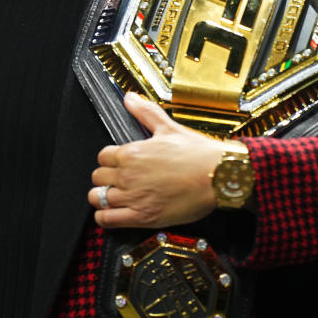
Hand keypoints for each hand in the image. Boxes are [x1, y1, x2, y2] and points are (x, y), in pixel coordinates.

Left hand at [88, 93, 229, 228]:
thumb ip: (145, 112)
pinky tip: (111, 213)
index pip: (102, 156)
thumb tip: (130, 98)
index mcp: (131, 153)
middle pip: (98, 176)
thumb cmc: (198, 154)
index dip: (109, 160)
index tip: (118, 163)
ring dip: (102, 197)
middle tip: (118, 179)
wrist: (219, 176)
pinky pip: (108, 219)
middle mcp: (128, 175)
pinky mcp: (143, 217)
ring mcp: (134, 197)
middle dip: (106, 177)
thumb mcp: (168, 127)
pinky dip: (104, 217)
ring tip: (114, 196)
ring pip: (98, 198)